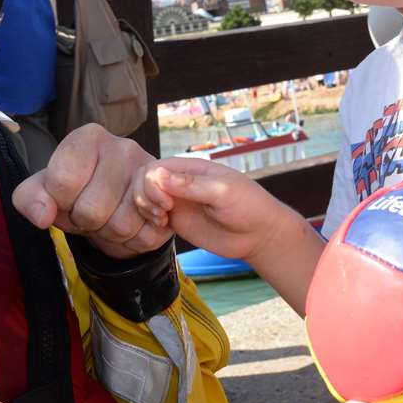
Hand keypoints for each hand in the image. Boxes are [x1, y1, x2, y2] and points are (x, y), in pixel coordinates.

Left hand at [13, 123, 168, 257]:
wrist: (118, 204)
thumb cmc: (77, 192)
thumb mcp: (43, 192)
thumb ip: (30, 199)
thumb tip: (42, 216)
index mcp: (88, 137)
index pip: (62, 181)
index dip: (58, 203)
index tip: (65, 197)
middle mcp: (124, 146)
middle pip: (92, 210)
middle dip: (84, 222)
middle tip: (89, 211)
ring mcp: (152, 172)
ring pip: (120, 226)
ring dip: (108, 233)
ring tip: (109, 216)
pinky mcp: (172, 198)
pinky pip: (145, 236)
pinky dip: (132, 241)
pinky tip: (131, 223)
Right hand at [139, 158, 293, 263]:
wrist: (259, 235)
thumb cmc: (248, 206)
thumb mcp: (222, 192)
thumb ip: (191, 185)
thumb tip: (158, 175)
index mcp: (190, 169)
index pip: (155, 167)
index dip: (151, 184)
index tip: (166, 203)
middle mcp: (179, 183)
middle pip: (144, 180)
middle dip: (144, 196)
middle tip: (161, 213)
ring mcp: (176, 202)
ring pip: (144, 198)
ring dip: (144, 208)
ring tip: (160, 221)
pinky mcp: (176, 221)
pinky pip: (151, 216)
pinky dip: (147, 220)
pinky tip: (160, 228)